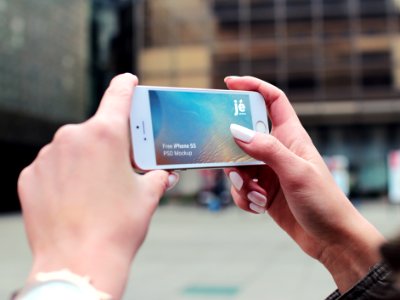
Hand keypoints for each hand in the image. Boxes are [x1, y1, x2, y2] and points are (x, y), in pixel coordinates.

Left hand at [17, 74, 178, 298]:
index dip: (126, 86)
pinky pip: (52, 166)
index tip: (128, 81)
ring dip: (86, 161)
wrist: (79, 262)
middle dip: (110, 144)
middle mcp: (73, 137)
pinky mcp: (30, 175)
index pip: (118, 95)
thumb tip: (164, 172)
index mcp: (106, 135)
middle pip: (97, 129)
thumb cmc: (118, 227)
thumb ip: (157, 175)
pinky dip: (65, 176)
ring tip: (96, 192)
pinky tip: (75, 199)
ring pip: (73, 148)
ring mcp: (47, 156)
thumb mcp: (148, 195)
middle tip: (121, 168)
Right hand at [224, 76, 383, 291]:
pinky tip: (259, 208)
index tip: (229, 82)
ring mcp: (270, 171)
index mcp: (291, 136)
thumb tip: (237, 131)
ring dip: (239, 182)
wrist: (332, 239)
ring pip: (239, 165)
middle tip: (231, 164)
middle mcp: (279, 150)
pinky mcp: (264, 191)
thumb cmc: (324, 201)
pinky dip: (244, 198)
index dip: (253, 86)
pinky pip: (242, 188)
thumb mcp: (296, 172)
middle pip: (245, 135)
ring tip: (256, 195)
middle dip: (232, 150)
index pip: (272, 100)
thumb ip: (267, 150)